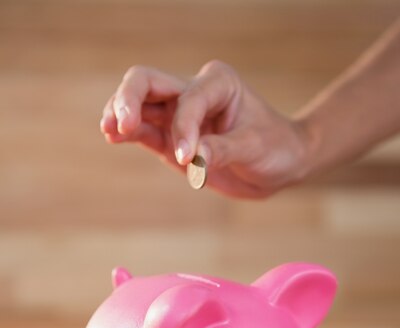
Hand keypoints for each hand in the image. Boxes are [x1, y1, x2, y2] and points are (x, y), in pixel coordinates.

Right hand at [100, 61, 310, 198]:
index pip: (187, 99)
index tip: (189, 159)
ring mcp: (179, 115)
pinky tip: (112, 137)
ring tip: (109, 131)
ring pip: (139, 105)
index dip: (184, 128)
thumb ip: (223, 150)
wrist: (281, 163)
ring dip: (120, 115)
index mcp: (218, 83)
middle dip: (129, 99)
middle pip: (147, 82)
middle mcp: (194, 92)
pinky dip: (127, 133)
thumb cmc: (275, 148)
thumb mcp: (255, 148)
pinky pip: (145, 131)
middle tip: (117, 124)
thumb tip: (193, 159)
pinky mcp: (172, 139)